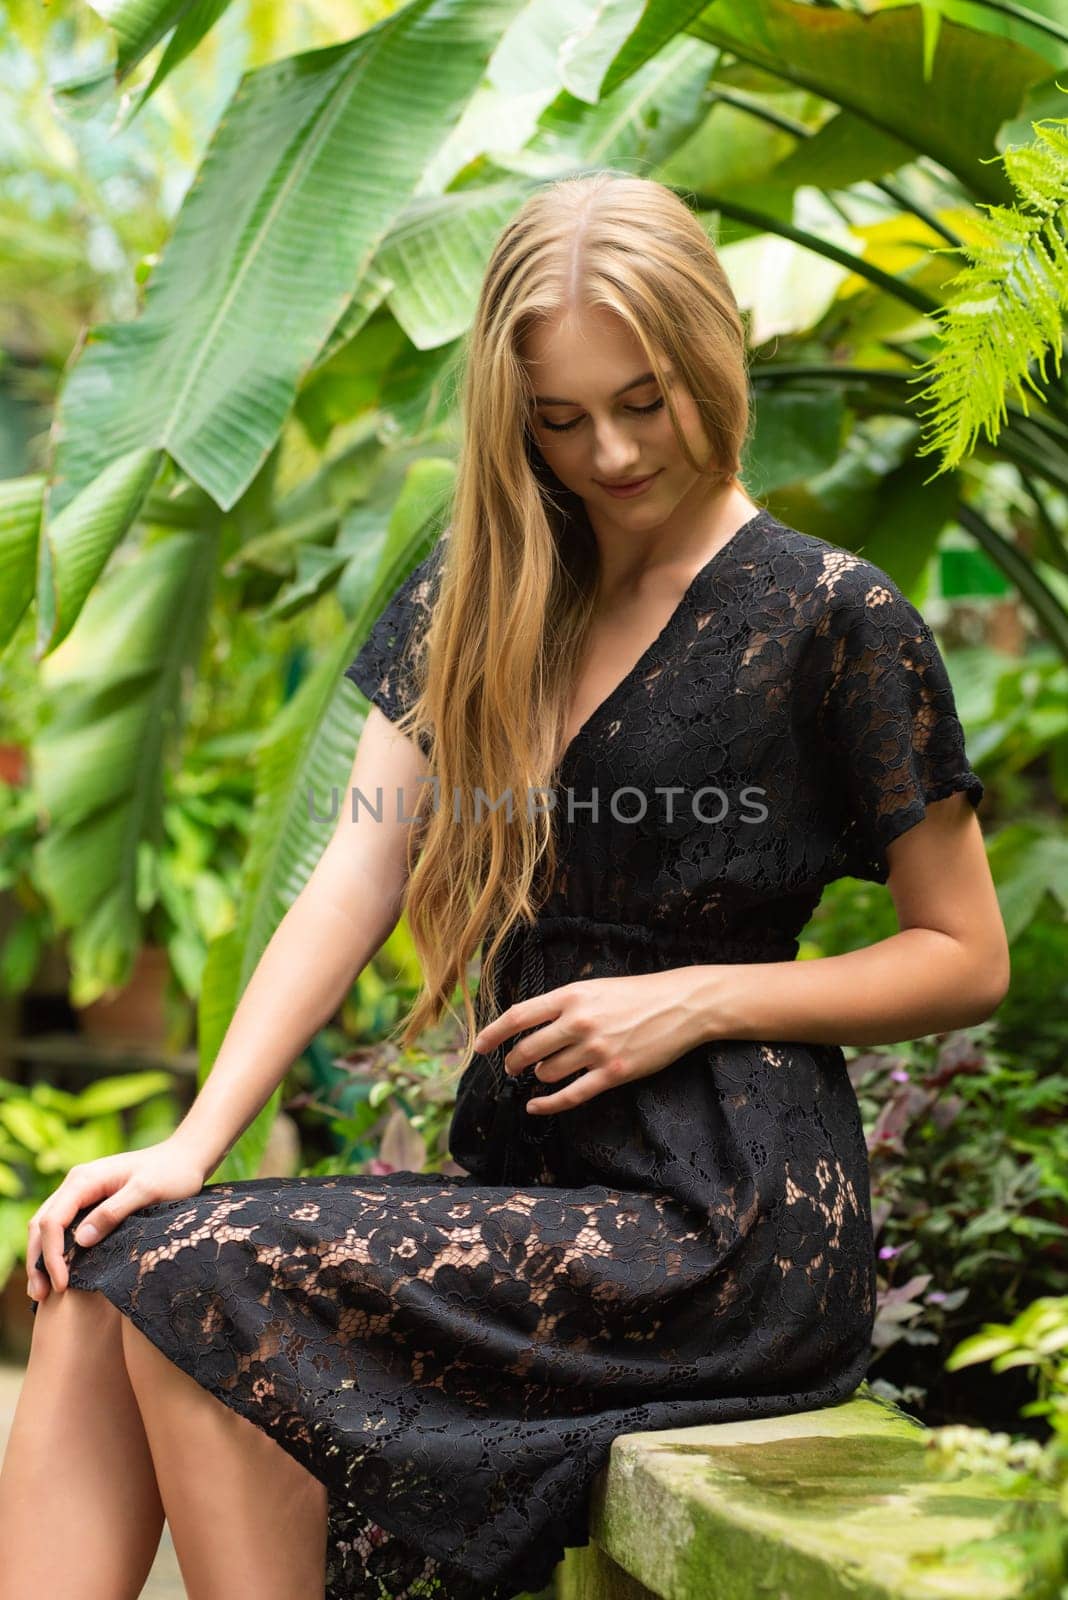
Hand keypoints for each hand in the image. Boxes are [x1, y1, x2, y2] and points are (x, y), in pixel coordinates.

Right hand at [26, 1137, 208, 1303]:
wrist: (186, 1157)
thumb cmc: (172, 1173)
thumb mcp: (147, 1191)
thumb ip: (114, 1212)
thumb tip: (81, 1240)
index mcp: (85, 1179)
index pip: (53, 1220)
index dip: (52, 1255)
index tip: (62, 1285)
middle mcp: (76, 1182)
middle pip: (42, 1224)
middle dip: (38, 1260)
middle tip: (40, 1296)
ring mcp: (82, 1191)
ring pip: (47, 1225)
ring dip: (41, 1257)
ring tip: (43, 1292)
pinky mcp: (90, 1201)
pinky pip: (62, 1226)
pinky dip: (54, 1249)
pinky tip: (59, 1270)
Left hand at [470, 969, 705, 1114]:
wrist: (681, 1005)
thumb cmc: (636, 994)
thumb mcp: (593, 988)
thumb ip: (561, 1006)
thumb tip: (528, 1027)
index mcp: (571, 996)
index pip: (518, 1016)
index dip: (493, 1033)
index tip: (478, 1047)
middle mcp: (579, 1022)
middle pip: (527, 1049)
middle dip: (514, 1062)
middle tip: (513, 1066)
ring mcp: (596, 1049)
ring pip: (547, 1072)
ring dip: (540, 1075)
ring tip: (545, 1071)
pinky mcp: (613, 1073)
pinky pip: (570, 1095)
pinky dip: (548, 1104)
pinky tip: (536, 1106)